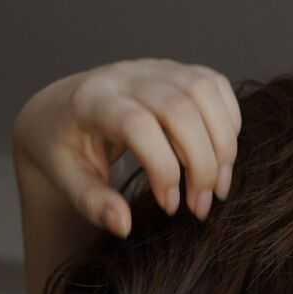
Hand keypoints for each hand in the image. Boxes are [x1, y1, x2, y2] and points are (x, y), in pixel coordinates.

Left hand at [11, 59, 241, 236]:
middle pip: (181, 108)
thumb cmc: (65, 149)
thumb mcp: (66, 179)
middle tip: (199, 207)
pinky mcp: (178, 70)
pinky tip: (220, 158)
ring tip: (217, 187)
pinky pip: (216, 86)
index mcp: (92, 101)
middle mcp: (127, 76)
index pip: (138, 125)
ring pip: (205, 92)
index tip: (168, 206)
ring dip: (223, 145)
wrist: (64, 108)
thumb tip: (124, 225)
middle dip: (202, 164)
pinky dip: (228, 123)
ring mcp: (155, 68)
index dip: (163, 169)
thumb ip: (93, 203)